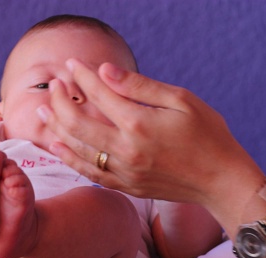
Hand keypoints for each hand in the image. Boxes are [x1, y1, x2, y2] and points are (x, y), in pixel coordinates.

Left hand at [39, 59, 263, 209]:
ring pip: (77, 148)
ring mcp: (125, 172)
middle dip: (61, 100)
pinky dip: (70, 158)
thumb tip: (104, 70)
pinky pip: (89, 172)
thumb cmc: (208, 135)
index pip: (99, 94)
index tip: (73, 63)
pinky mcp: (127, 187)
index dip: (83, 76)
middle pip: (78, 122)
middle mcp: (127, 150)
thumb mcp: (181, 101)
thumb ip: (140, 86)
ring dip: (56, 127)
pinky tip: (57, 145)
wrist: (221, 181)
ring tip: (44, 110)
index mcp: (140, 123)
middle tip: (54, 84)